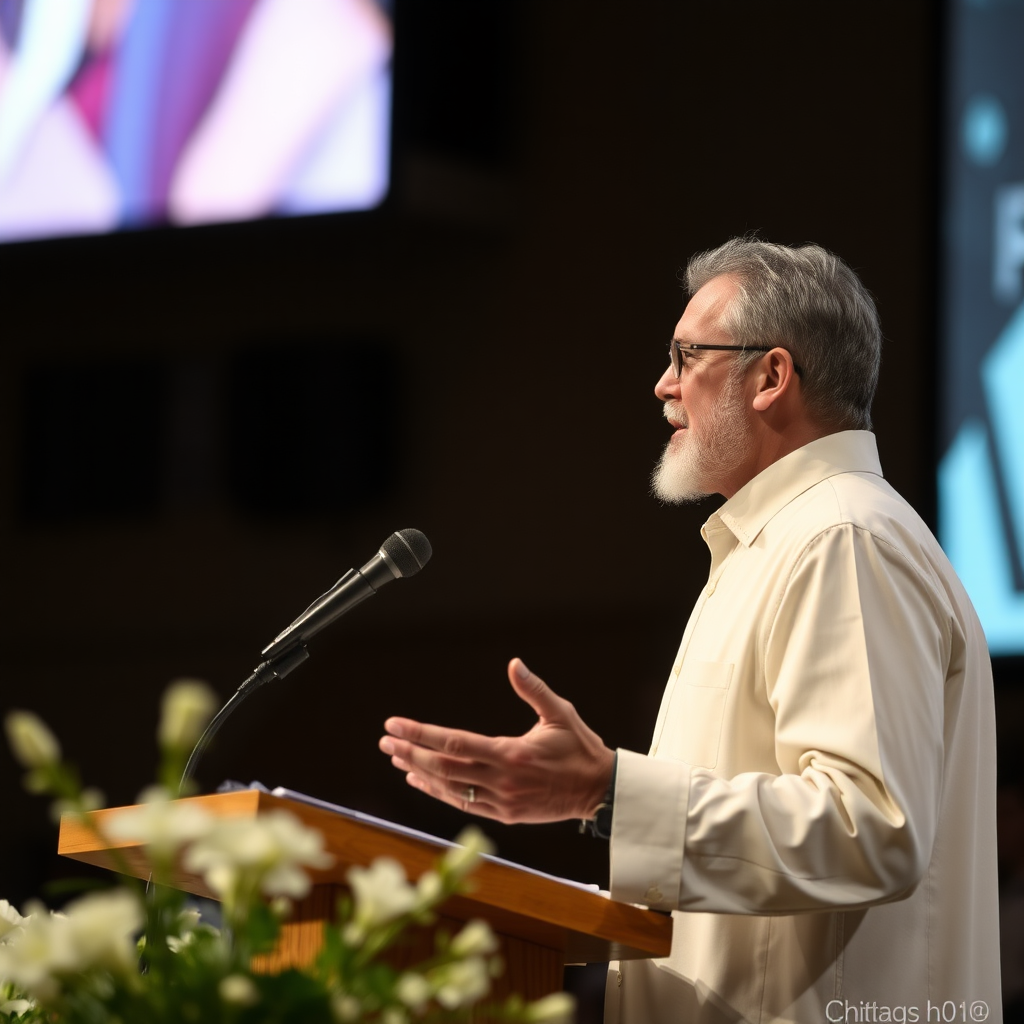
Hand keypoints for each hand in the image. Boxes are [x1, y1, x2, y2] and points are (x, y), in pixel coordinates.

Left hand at [379, 658, 614, 824]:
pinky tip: (420, 781)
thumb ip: (534, 690)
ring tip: (397, 756)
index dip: (421, 734)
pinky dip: (438, 791)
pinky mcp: (505, 814)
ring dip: (419, 772)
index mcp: (511, 754)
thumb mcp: (561, 713)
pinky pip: (463, 803)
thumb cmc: (580, 748)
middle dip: (410, 752)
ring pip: (449, 788)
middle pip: (443, 767)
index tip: (396, 724)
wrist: (599, 792)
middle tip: (386, 740)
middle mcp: (501, 780)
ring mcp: (501, 801)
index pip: (454, 743)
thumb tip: (514, 664)